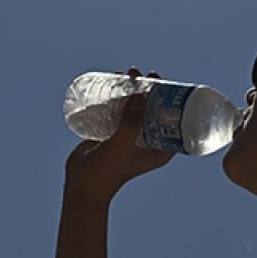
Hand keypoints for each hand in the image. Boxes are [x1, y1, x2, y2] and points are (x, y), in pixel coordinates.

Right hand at [64, 68, 174, 201]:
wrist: (81, 184)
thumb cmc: (105, 172)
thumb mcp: (121, 145)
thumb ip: (130, 122)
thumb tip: (141, 93)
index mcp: (160, 150)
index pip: (175, 122)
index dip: (174, 102)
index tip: (168, 83)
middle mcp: (148, 141)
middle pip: (156, 110)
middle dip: (154, 91)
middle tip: (149, 74)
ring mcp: (130, 136)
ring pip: (137, 107)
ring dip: (136, 90)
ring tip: (130, 73)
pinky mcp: (114, 132)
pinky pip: (121, 109)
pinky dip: (120, 95)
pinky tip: (115, 80)